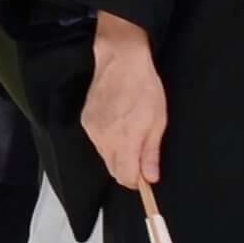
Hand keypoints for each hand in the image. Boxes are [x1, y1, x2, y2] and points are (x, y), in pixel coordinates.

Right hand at [84, 15, 166, 191]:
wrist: (120, 61)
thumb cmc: (144, 88)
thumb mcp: (157, 121)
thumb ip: (151, 152)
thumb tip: (151, 178)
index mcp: (125, 141)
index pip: (125, 177)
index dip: (136, 181)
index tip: (145, 175)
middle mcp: (105, 140)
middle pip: (114, 170)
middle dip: (128, 168)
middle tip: (141, 151)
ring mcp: (93, 131)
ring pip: (106, 156)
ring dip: (118, 153)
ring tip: (130, 131)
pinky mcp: (86, 121)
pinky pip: (98, 142)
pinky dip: (108, 140)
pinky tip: (117, 122)